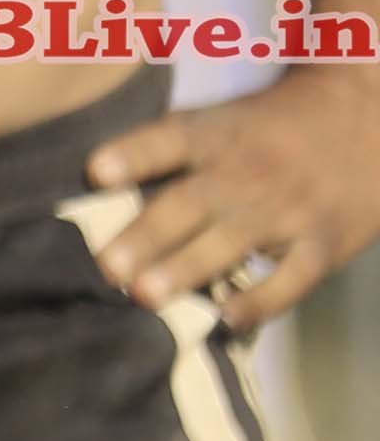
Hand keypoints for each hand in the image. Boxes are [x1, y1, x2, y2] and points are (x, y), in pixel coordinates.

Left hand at [84, 67, 379, 327]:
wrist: (368, 121)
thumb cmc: (269, 129)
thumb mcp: (221, 121)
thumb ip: (167, 154)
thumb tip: (90, 192)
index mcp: (215, 136)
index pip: (169, 140)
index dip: (133, 154)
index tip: (95, 171)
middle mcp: (246, 172)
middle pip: (190, 202)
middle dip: (147, 235)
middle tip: (107, 266)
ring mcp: (287, 209)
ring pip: (231, 242)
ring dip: (186, 269)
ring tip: (145, 296)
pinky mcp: (321, 244)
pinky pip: (290, 277)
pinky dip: (260, 300)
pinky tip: (226, 319)